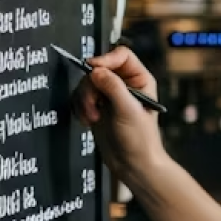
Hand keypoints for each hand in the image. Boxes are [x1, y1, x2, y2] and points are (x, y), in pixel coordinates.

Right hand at [71, 45, 165, 184]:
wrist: (132, 164)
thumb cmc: (140, 139)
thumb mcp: (128, 111)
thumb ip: (113, 88)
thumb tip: (96, 70)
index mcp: (140, 80)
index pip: (121, 56)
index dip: (105, 59)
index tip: (92, 69)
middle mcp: (124, 84)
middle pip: (98, 69)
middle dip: (90, 88)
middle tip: (93, 106)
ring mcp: (109, 96)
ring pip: (86, 84)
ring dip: (84, 101)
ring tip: (93, 118)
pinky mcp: (96, 107)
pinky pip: (80, 98)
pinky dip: (80, 109)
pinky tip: (89, 122)